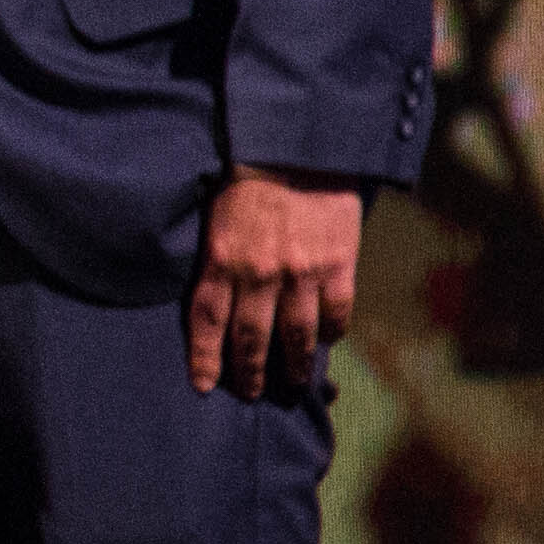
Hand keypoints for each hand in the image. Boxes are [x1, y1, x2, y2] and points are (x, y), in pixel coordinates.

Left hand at [186, 168, 359, 398]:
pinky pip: (335, 313)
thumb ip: (217, 260)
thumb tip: (216, 300)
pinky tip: (327, 341)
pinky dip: (331, 332)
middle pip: (251, 338)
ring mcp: (301, 273)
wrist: (299, 149)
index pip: (207, 320)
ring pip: (296, 335)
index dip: (204, 357)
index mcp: (221, 259)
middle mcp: (259, 273)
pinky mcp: (338, 266)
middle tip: (251, 395)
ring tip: (295, 382)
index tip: (204, 385)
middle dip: (250, 372)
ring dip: (295, 365)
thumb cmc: (249, 181)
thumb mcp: (216, 218)